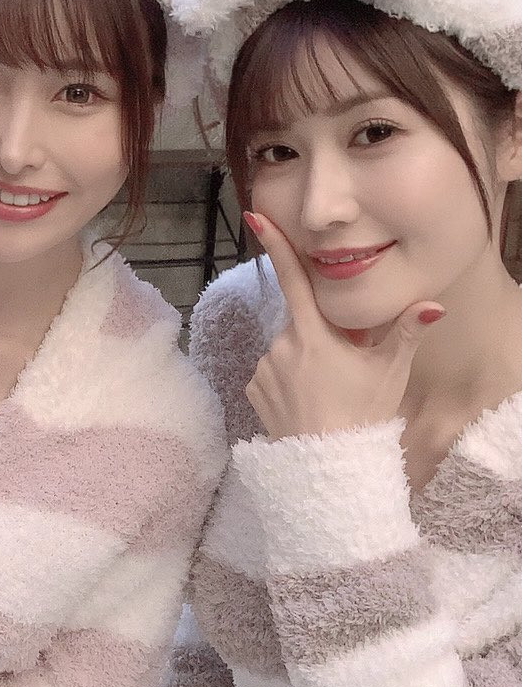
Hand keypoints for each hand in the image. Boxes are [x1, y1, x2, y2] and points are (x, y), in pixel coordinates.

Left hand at [243, 212, 443, 439]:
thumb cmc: (362, 417)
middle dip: (319, 336)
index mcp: (313, 335)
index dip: (276, 246)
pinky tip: (307, 402)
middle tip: (344, 368)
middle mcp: (281, 346)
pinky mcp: (254, 392)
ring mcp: (264, 370)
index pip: (294, 280)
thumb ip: (407, 331)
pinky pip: (270, 374)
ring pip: (285, 350)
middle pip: (300, 325)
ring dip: (302, 361)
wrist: (329, 469)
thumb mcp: (390, 371)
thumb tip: (433, 303)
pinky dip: (286, 380)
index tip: (257, 217)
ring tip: (327, 392)